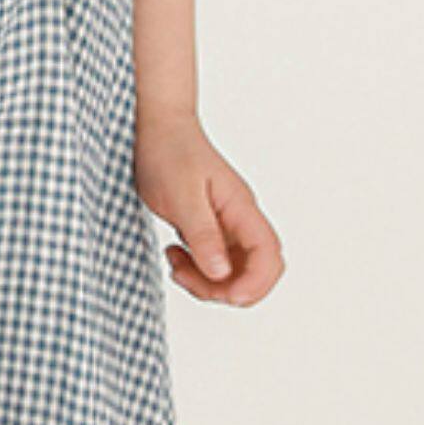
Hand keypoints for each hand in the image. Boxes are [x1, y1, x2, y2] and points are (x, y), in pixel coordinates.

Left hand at [136, 111, 284, 306]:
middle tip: (188, 279)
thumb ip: (203, 235)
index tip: (228, 296)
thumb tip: (222, 273)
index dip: (256, 283)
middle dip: (227, 289)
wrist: (155, 128)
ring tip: (175, 264)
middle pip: (256, 270)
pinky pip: (213, 262)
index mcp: (240, 208)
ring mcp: (225, 224)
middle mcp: (239, 218)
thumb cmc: (169, 153)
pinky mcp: (208, 228)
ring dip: (206, 282)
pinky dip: (195, 270)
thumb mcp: (182, 196)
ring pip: (233, 271)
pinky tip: (174, 255)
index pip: (268, 254)